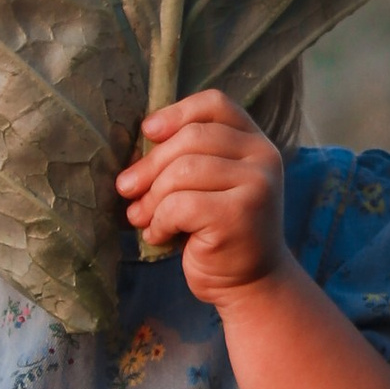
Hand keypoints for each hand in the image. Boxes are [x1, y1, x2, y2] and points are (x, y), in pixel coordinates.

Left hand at [117, 91, 286, 304]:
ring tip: (144, 218)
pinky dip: (160, 221)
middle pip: (191, 138)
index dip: (176, 113)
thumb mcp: (209, 185)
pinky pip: (180, 205)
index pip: (215, 105)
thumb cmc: (220, 231)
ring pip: (182, 172)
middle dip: (149, 165)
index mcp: (255, 142)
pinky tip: (160, 236)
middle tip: (126, 188)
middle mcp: (263, 157)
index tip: (147, 132)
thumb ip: (188, 158)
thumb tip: (137, 146)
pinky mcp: (238, 215)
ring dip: (152, 198)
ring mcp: (256, 185)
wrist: (251, 283)